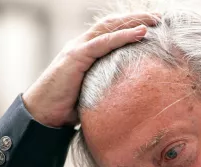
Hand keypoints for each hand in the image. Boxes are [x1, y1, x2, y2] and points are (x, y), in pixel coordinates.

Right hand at [22, 13, 159, 126]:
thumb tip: (128, 98)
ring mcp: (77, 48)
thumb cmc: (66, 107)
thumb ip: (106, 88)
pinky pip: (103, 43)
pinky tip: (140, 32)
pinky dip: (122, 36)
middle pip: (112, 25)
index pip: (110, 33)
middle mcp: (81, 45)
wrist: (42, 114)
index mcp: (86, 52)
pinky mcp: (75, 57)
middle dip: (136, 18)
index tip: (151, 27)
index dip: (129, 27)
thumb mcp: (91, 93)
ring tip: (154, 20)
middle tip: (158, 18)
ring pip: (109, 27)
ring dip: (133, 21)